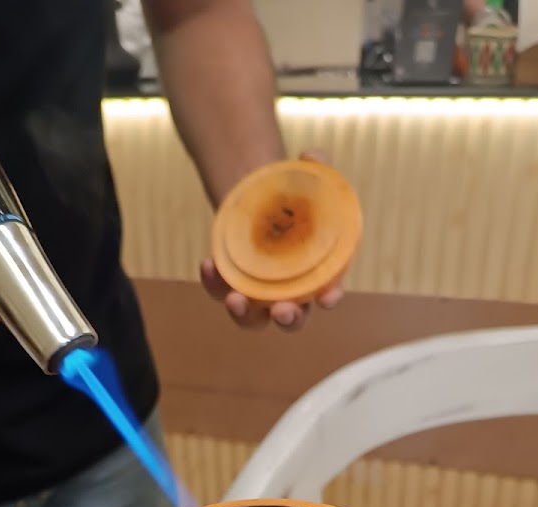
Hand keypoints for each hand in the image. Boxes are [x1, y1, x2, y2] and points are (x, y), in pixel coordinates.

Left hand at [200, 150, 345, 333]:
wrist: (256, 198)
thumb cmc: (291, 195)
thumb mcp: (304, 177)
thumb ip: (314, 167)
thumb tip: (312, 156)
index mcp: (316, 273)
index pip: (327, 293)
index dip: (329, 298)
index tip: (326, 297)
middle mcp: (289, 292)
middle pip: (292, 317)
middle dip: (288, 318)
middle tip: (281, 311)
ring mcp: (257, 292)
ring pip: (253, 316)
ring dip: (245, 314)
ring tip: (234, 299)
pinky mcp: (230, 283)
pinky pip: (220, 290)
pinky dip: (214, 282)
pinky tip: (208, 264)